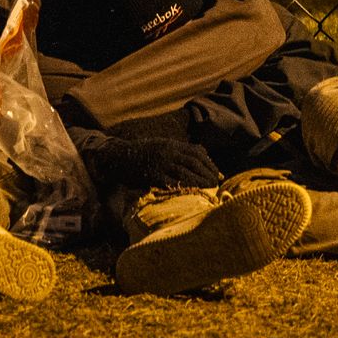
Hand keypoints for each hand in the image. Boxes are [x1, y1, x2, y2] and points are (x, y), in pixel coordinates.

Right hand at [76, 131, 222, 190]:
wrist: (119, 157)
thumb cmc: (143, 152)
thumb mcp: (163, 145)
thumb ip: (181, 149)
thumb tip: (202, 152)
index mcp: (172, 145)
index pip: (197, 152)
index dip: (210, 163)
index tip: (218, 172)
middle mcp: (168, 153)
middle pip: (194, 163)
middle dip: (208, 173)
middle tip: (217, 182)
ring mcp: (160, 164)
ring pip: (186, 173)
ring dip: (200, 181)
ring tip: (209, 188)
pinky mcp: (152, 176)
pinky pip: (171, 183)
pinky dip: (184, 187)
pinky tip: (192, 193)